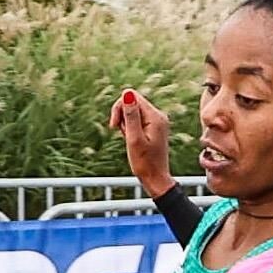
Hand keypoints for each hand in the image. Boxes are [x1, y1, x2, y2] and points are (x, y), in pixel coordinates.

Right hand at [109, 86, 177, 202]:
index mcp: (156, 117)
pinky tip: (132, 140)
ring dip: (125, 123)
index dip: (119, 108)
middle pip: (133, 102)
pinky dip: (130, 128)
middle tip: (121, 133)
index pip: (133, 97)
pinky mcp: (153, 127)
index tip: (114, 126)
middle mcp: (158, 116)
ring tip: (129, 139)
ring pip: (133, 112)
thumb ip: (131, 115)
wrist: (155, 178)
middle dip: (122, 116)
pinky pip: (137, 120)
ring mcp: (157, 121)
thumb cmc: (144, 163)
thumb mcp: (134, 139)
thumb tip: (127, 93)